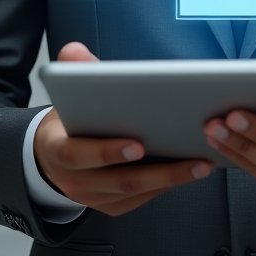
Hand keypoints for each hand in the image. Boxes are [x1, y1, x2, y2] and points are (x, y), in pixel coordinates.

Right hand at [34, 42, 212, 215]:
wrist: (54, 154)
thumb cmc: (69, 120)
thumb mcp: (65, 94)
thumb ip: (73, 70)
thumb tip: (74, 50)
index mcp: (57, 151)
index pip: (77, 155)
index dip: (106, 152)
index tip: (138, 144)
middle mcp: (73, 181)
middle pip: (117, 180)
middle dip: (156, 170)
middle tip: (188, 153)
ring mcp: (93, 197)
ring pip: (134, 192)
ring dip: (170, 179)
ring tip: (201, 162)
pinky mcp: (111, 205)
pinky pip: (140, 199)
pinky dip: (165, 186)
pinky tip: (189, 171)